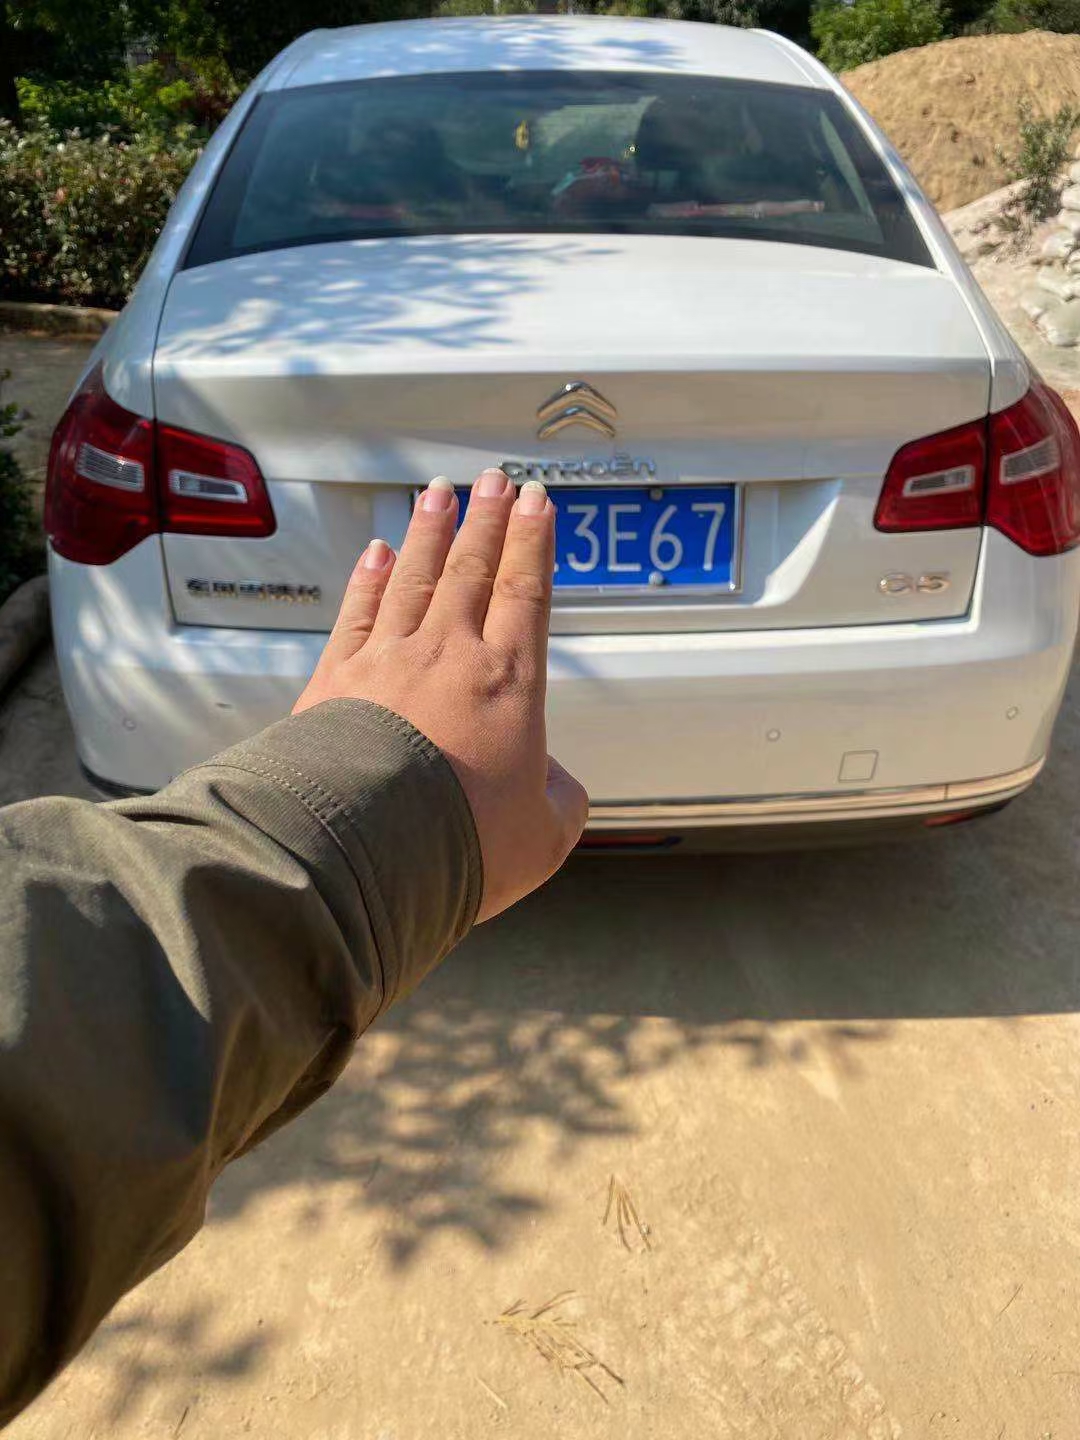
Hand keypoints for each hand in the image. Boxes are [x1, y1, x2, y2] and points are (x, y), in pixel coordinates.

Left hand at [294, 469, 588, 922]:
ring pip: (414, 577)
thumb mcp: (543, 838)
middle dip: (486, 520)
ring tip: (439, 492)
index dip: (533, 544)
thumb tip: (554, 782)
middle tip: (494, 480)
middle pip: (472, 570)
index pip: (525, 594)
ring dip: (429, 532)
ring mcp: (387, 661)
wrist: (362, 847)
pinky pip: (356, 613)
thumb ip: (559, 800)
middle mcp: (448, 655)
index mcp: (508, 684)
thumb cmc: (460, 845)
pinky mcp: (334, 681)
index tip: (537, 502)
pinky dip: (367, 579)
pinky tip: (376, 552)